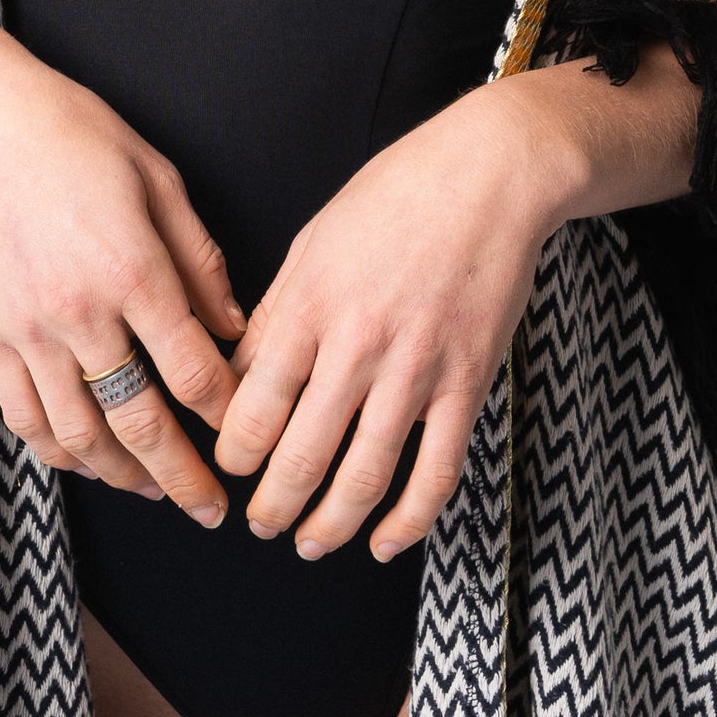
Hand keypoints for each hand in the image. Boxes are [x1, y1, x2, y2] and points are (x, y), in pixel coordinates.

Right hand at [0, 0, 244, 524]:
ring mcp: (27, 331)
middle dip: (183, 476)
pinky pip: (24, 418)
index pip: (194, 371)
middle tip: (213, 509)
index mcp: (132, 268)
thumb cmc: (74, 133)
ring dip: (123, 477)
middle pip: (139, 423)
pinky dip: (59, 453)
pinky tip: (88, 462)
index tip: (250, 435)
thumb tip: (236, 329)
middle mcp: (79, 312)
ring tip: (156, 491)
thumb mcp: (159, 177)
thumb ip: (200, 260)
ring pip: (80, 436)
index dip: (229, 415)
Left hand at [214, 45, 696, 559]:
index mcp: (309, 303)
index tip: (228, 468)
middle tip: (259, 525)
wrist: (489, 174)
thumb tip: (242, 375)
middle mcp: (357, 344)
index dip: (232, 453)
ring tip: (310, 542)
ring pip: (364, 478)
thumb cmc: (395, 195)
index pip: (252, 407)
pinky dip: (409, 521)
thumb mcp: (315, 239)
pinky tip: (385, 541)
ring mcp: (416, 369)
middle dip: (271, 506)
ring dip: (330, 525)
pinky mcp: (467, 382)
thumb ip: (276, 310)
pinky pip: (436, 472)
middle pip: (300, 456)